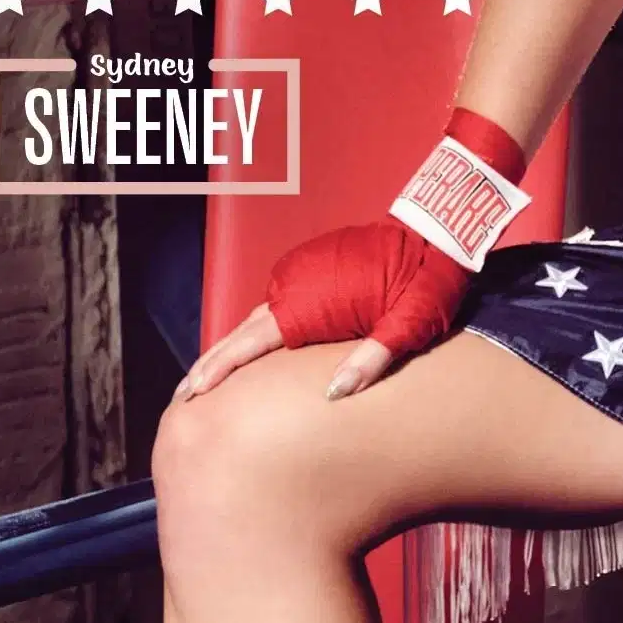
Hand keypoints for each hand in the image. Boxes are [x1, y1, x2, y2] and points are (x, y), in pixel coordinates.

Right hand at [178, 107, 527, 403]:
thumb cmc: (427, 277)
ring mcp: (302, 271)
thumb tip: (333, 393)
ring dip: (233, 346)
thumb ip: (371, 360)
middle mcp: (297, 284)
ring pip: (256, 317)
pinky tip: (249, 349)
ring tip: (209, 378)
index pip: (252, 342)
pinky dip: (255, 329)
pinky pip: (273, 303)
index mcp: (311, 302)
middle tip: (185, 396)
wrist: (436, 226)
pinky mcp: (312, 266)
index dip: (220, 369)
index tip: (193, 392)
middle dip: (214, 363)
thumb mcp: (410, 324)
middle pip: (243, 331)